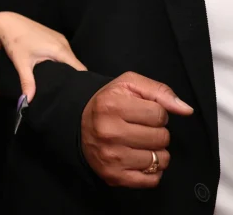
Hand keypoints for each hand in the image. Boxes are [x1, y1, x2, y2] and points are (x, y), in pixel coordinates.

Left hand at [0, 12, 85, 100]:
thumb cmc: (14, 41)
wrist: (7, 22)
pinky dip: (61, 61)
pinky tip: (53, 70)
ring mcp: (59, 38)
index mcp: (60, 50)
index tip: (79, 94)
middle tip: (68, 92)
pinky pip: (63, 51)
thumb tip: (27, 101)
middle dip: (73, 77)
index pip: (80, 69)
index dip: (81, 81)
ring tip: (61, 83)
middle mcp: (63, 43)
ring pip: (69, 58)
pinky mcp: (54, 36)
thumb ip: (28, 82)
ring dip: (67, 69)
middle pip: (76, 64)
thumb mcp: (21, 63)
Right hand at [81, 72, 192, 187]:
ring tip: (139, 144)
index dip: (156, 113)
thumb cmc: (109, 104)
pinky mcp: (115, 176)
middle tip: (140, 129)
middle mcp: (109, 132)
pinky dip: (152, 170)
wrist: (80, 126)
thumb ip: (159, 91)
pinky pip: (153, 180)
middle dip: (157, 132)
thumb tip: (186, 110)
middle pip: (162, 138)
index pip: (160, 114)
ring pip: (161, 159)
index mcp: (111, 105)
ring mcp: (112, 157)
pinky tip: (138, 159)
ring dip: (156, 152)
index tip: (142, 113)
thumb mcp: (129, 85)